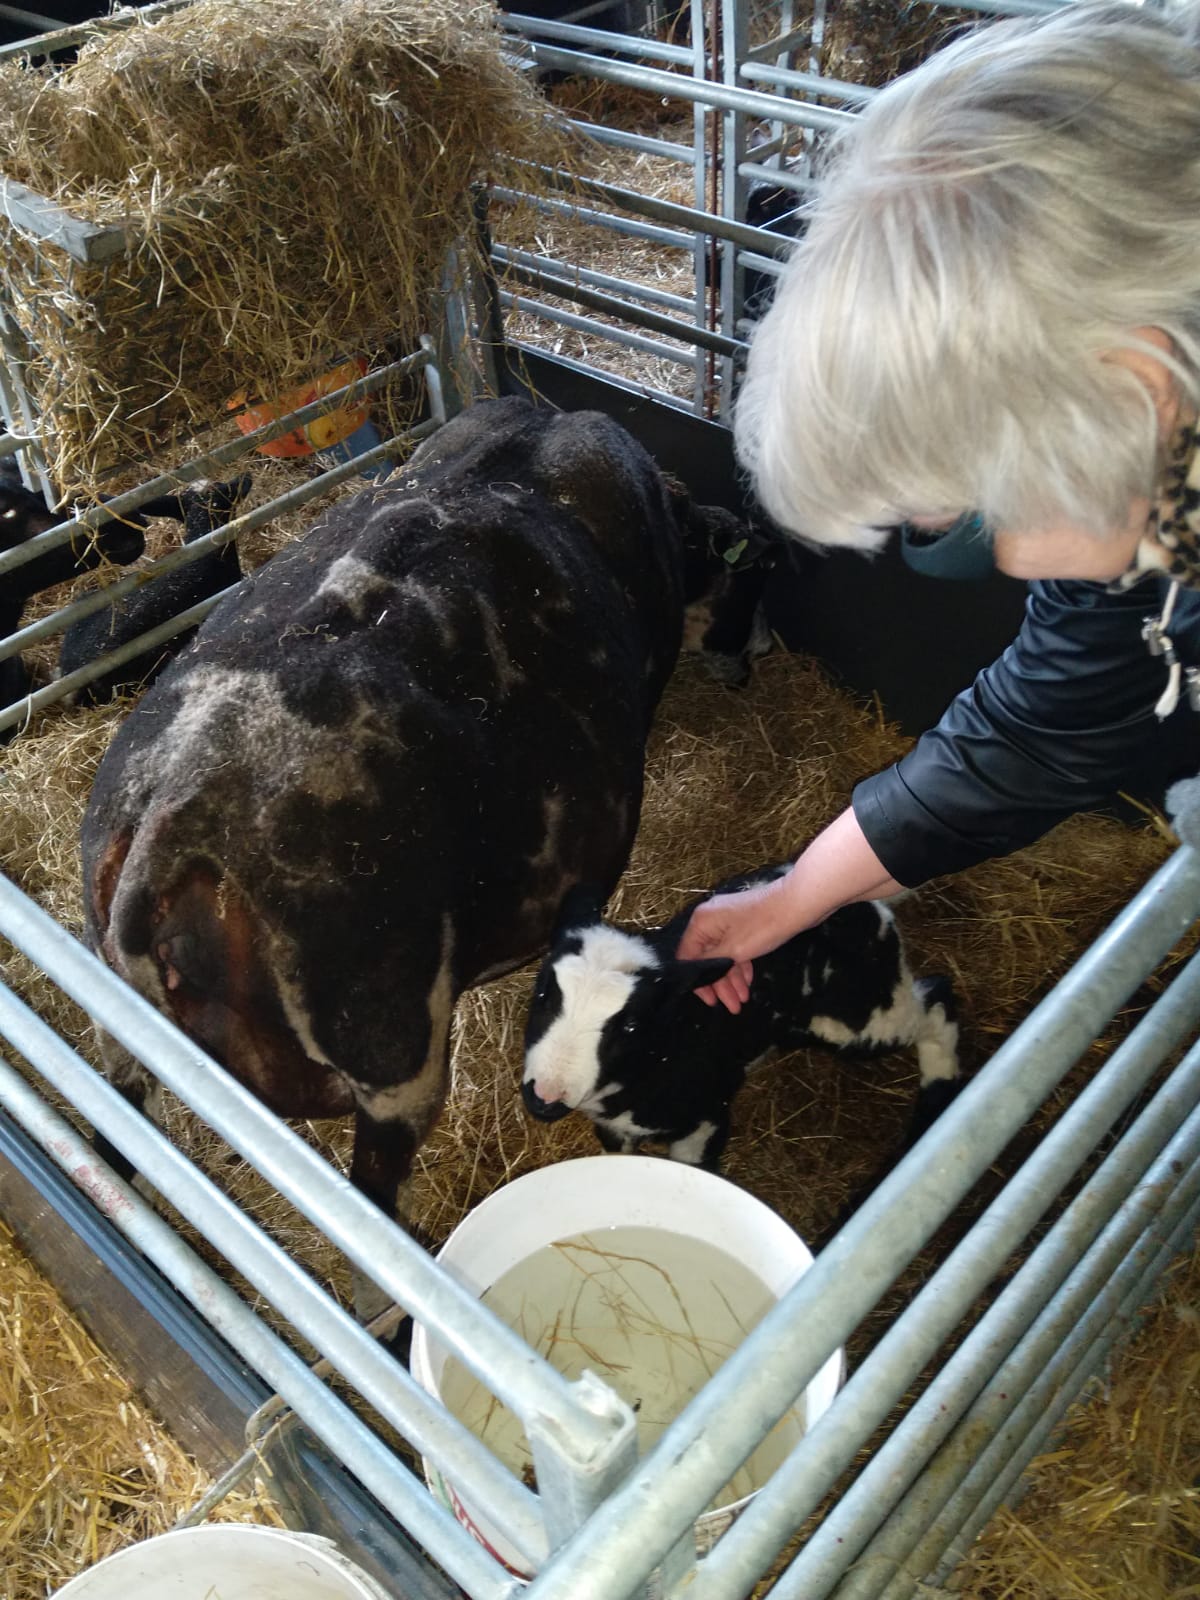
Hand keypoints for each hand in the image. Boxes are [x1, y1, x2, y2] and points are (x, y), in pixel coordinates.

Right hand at [676, 884, 782, 1013]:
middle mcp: (710, 920)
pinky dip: (741, 965)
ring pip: (724, 955)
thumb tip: (694, 973)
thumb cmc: (762, 927)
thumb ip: (710, 963)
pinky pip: (736, 948)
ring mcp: (728, 921)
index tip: (711, 1001)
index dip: (698, 981)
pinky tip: (749, 982)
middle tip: (732, 1006)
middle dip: (720, 984)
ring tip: (743, 1000)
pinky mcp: (744, 924)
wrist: (797, 904)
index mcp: (701, 922)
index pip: (688, 957)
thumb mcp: (733, 950)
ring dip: (732, 978)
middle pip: (707, 958)